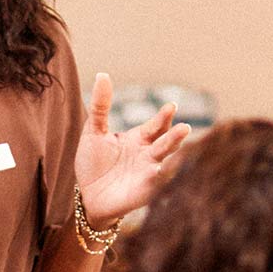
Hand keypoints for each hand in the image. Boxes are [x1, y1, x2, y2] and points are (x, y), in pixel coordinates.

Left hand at [73, 72, 195, 223]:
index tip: (171, 107)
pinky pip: (158, 183)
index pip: (155, 125)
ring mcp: (150, 173)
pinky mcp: (146, 191)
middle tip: (184, 127)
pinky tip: (168, 171)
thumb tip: (102, 75)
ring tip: (183, 152)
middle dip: (175, 136)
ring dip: (175, 157)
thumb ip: (100, 106)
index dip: (163, 117)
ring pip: (166, 162)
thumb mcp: (94, 132)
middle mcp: (149, 154)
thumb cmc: (93, 164)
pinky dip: (164, 178)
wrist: (87, 196)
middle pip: (165, 143)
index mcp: (139, 138)